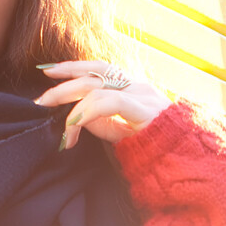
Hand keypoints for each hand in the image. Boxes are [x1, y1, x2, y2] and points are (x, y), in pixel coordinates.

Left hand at [36, 59, 167, 148]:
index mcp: (132, 87)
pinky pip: (109, 102)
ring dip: (70, 102)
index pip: (99, 68)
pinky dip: (87, 112)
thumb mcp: (120, 132)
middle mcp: (137, 85)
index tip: (48, 71)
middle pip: (93, 74)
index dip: (73, 66)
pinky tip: (74, 125)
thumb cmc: (154, 147)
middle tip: (40, 100)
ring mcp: (141, 95)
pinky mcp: (143, 110)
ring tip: (58, 121)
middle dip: (63, 84)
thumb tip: (75, 115)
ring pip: (97, 87)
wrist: (184, 158)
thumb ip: (101, 121)